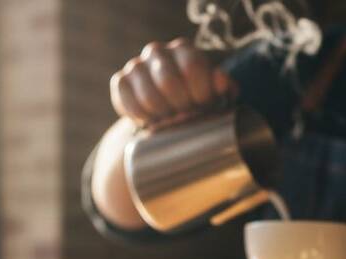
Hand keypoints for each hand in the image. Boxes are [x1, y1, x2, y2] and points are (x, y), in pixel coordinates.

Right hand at [109, 38, 235, 127]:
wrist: (167, 107)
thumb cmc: (197, 98)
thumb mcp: (217, 93)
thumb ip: (225, 86)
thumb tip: (221, 79)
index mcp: (185, 49)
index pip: (192, 66)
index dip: (200, 92)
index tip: (204, 107)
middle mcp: (158, 52)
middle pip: (168, 81)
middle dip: (181, 106)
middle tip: (187, 117)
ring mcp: (136, 65)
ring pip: (148, 96)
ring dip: (163, 116)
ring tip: (172, 122)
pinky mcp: (120, 81)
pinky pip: (129, 103)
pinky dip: (143, 118)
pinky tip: (153, 122)